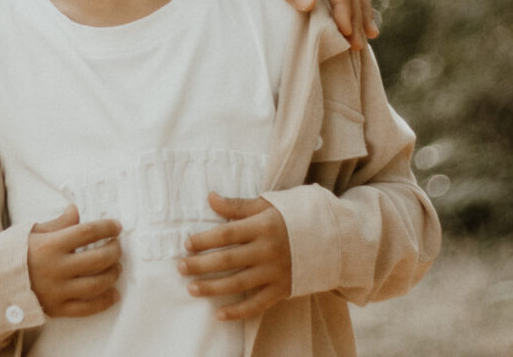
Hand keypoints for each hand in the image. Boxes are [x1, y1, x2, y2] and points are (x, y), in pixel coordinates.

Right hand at [27, 204, 122, 318]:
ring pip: (97, 284)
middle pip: (98, 259)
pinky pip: (88, 308)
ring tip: (116, 267)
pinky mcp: (58, 309)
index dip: (107, 228)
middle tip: (117, 246)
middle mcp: (57, 269)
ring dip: (113, 274)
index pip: (87, 233)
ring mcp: (58, 291)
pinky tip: (114, 294)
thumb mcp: (33, 232)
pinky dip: (105, 301)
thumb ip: (58, 224)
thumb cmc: (13, 254)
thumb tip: (76, 211)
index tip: (116, 227)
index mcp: (50, 245)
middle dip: (114, 251)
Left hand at [178, 192, 292, 320]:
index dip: (205, 240)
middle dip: (201, 265)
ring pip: (239, 284)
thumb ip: (238, 206)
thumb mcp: (267, 205)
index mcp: (263, 226)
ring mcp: (276, 272)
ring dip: (213, 288)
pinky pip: (257, 304)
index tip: (187, 244)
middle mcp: (268, 251)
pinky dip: (238, 312)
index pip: (227, 234)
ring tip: (192, 289)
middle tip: (181, 267)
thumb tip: (210, 198)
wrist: (331, 238)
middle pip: (228, 260)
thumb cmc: (293, 217)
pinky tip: (219, 314)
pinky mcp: (283, 289)